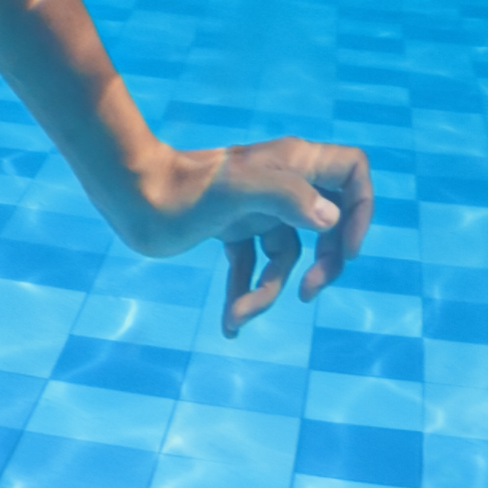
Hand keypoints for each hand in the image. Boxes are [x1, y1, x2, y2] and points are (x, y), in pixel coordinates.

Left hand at [129, 139, 374, 337]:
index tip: (345, 245)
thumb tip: (329, 218)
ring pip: (286, 257)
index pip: (352, 170)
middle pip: (328, 226)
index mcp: (290, 163)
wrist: (125, 194)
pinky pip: (251, 267)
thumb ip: (284, 195)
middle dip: (325, 264)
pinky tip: (229, 324)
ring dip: (267, 292)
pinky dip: (243, 294)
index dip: (362, 207)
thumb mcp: (235, 189)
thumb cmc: (180, 187)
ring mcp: (254, 208)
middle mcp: (278, 183)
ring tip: (238, 316)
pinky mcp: (228, 229)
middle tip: (309, 290)